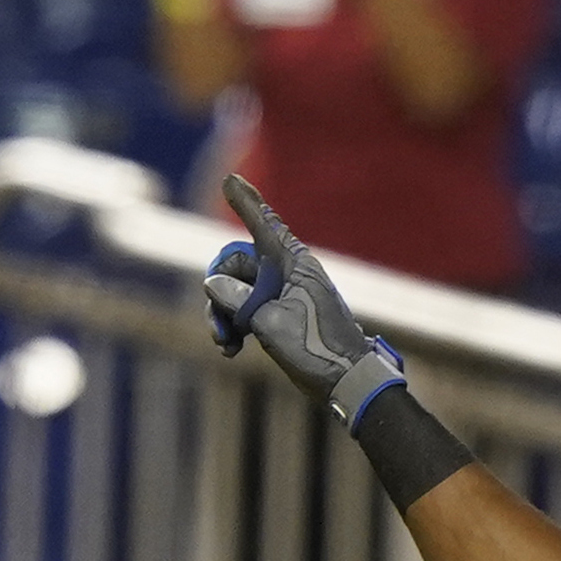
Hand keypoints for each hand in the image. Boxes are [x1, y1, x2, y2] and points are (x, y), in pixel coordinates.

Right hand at [199, 175, 406, 425]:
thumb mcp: (271, 324)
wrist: (347, 381)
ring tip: (226, 345)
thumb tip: (212, 282)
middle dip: (219, 294)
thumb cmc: (317, 350)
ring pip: (238, 291)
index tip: (230, 179)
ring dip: (224, 316)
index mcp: (294, 265)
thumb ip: (239, 300)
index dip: (245, 203)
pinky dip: (236, 326)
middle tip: (218, 329)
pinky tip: (231, 350)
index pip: (264, 226)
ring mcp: (284, 294)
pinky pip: (247, 310)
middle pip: (238, 266)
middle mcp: (288, 273)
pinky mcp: (281, 315)